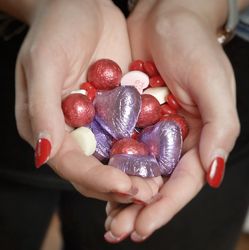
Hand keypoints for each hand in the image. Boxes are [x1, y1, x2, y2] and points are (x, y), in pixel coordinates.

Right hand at [14, 0, 158, 202]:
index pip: (68, 162)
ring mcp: (93, 123)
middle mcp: (70, 130)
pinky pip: (128, 137)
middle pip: (92, 168)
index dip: (95, 178)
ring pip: (112, 159)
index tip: (124, 186)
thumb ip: (42, 110)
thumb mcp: (44, 63)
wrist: (81, 5)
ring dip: (134, 174)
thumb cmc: (56, 29)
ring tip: (158, 186)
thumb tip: (42, 154)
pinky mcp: (114, 111)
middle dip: (119, 184)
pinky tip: (161, 160)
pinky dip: (143, 151)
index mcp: (47, 125)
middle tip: (148, 194)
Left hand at [104, 0, 239, 241]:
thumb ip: (219, 129)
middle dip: (138, 209)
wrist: (165, 16)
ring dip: (120, 196)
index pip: (183, 181)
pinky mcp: (129, 116)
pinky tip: (98, 184)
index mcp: (197, 136)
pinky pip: (118, 147)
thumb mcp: (213, 84)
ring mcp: (149, 129)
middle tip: (118, 231)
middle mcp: (173, 138)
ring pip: (135, 171)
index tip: (143, 227)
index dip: (164, 207)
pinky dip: (109, 167)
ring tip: (107, 220)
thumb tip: (214, 175)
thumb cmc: (193, 46)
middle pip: (156, 183)